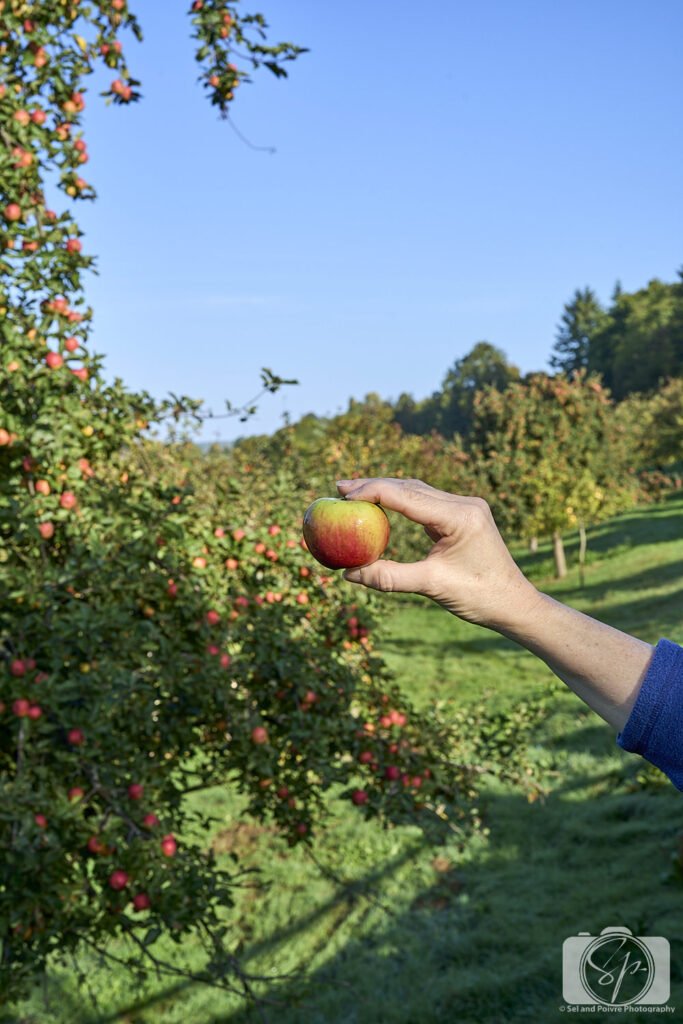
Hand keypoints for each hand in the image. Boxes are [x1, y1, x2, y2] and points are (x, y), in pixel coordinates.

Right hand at [336, 477, 538, 632]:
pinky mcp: (463, 515)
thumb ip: (388, 577)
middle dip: (374, 486)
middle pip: (410, 487)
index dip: (372, 492)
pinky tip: (381, 505)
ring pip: (417, 491)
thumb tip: (348, 574)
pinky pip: (426, 502)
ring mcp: (465, 507)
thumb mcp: (430, 586)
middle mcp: (464, 504)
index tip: (343, 495)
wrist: (514, 603)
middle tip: (339, 488)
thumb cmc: (478, 597)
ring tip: (353, 493)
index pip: (407, 496)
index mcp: (460, 516)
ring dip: (386, 491)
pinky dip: (400, 502)